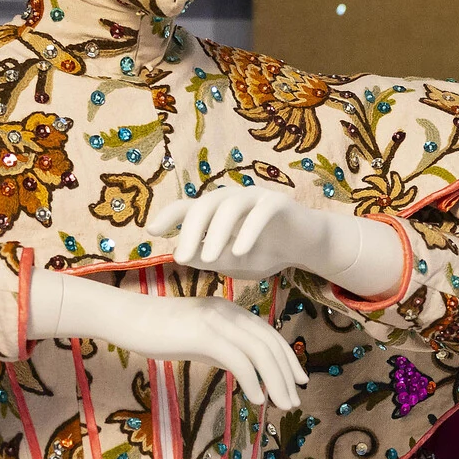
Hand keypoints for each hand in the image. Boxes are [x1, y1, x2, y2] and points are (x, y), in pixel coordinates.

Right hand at [27, 274, 305, 411]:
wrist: (127, 318)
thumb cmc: (157, 330)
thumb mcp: (196, 337)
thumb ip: (221, 348)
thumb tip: (244, 370)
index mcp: (230, 311)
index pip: (268, 334)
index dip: (288, 357)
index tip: (299, 379)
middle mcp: (229, 312)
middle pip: (270, 343)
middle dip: (287, 373)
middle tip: (295, 400)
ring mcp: (217, 321)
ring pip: (260, 352)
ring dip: (276, 380)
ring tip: (282, 404)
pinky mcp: (204, 334)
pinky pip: (238, 359)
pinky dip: (252, 379)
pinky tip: (256, 398)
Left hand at [154, 185, 403, 294]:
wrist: (307, 247)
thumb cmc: (267, 252)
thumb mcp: (233, 262)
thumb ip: (210, 258)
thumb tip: (184, 256)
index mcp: (218, 211)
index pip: (188, 208)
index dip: (168, 216)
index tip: (151, 232)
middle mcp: (233, 198)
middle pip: (205, 204)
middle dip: (190, 231)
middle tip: (181, 258)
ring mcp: (256, 197)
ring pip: (230, 206)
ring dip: (216, 233)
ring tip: (208, 260)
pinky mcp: (279, 202)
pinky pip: (260, 213)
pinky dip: (248, 231)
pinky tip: (241, 251)